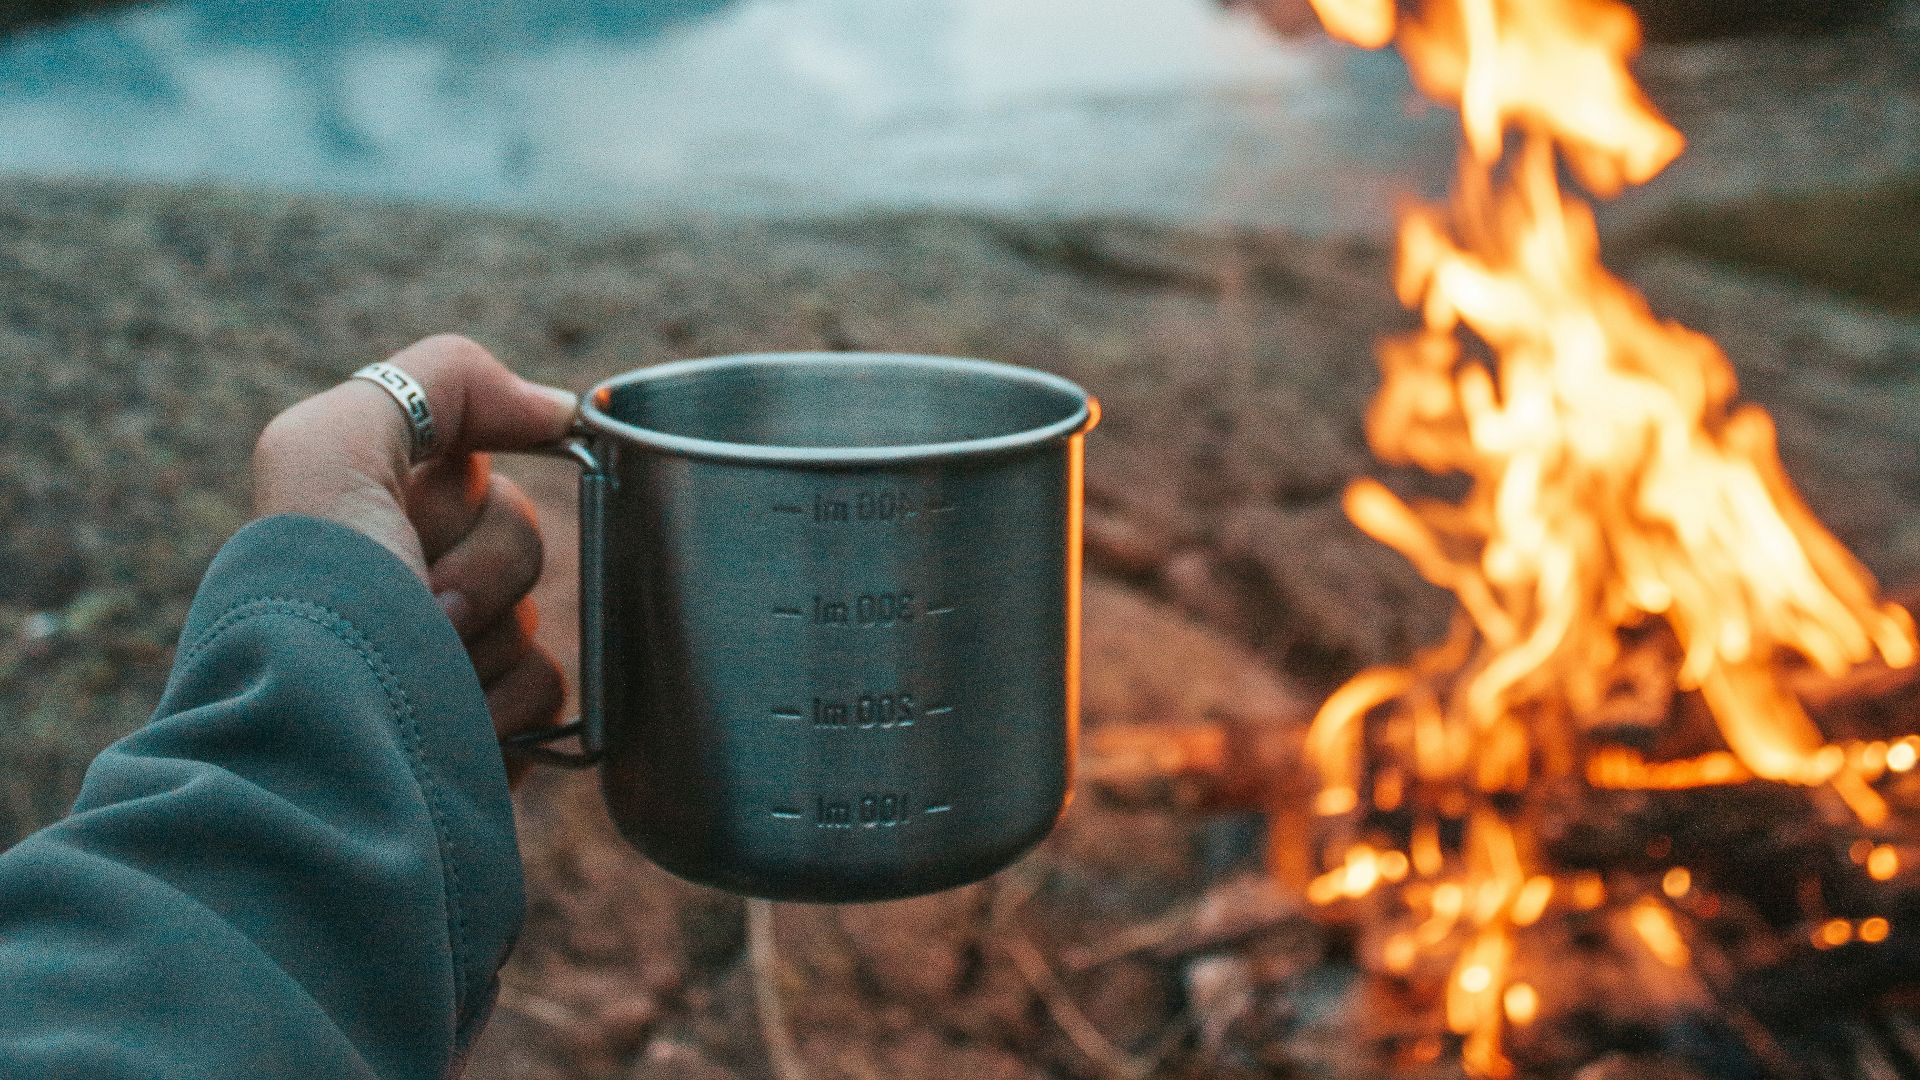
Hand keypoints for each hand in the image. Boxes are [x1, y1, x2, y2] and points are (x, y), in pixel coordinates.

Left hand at [252, 335, 577, 785]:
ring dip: (485, 639)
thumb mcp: (330, 446)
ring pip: (537, 611)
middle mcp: (405, 576)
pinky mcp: (487, 726)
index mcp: (366, 510)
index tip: (441, 506)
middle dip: (479, 564)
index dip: (466, 486)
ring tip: (420, 670)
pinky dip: (505, 702)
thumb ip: (438, 382)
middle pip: (516, 530)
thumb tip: (560, 409)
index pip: (472, 460)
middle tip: (420, 598)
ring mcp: (450, 655)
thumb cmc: (317, 597)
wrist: (325, 754)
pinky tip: (452, 719)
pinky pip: (550, 687)